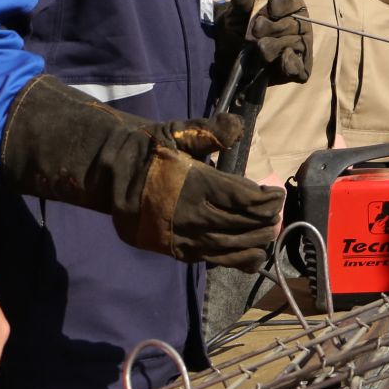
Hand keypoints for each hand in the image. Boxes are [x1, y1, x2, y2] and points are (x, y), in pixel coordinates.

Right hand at [136, 118, 285, 270]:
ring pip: (235, 249)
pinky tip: (252, 252)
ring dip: (258, 240)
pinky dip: (240, 259)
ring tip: (268, 230)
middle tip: (275, 211)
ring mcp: (186, 238)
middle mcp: (194, 216)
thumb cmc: (150, 153)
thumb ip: (210, 131)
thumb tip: (236, 127)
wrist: (113, 179)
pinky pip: (217, 261)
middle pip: (246, 226)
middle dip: (268, 220)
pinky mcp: (179, 253)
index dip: (268, 200)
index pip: (247, 200)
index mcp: (197, 186)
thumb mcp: (177, 133)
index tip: (275, 194)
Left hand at [221, 0, 310, 83]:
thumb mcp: (239, 9)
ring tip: (259, 48)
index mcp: (289, 3)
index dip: (281, 5)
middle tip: (255, 30)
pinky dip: (291, 64)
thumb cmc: (242, 21)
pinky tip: (283, 60)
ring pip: (293, 45)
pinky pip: (299, 67)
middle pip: (291, 25)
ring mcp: (299, 45)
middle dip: (272, 28)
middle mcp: (298, 23)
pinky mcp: (296, 66)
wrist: (234, 47)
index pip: (291, 1)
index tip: (269, 8)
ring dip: (274, 46)